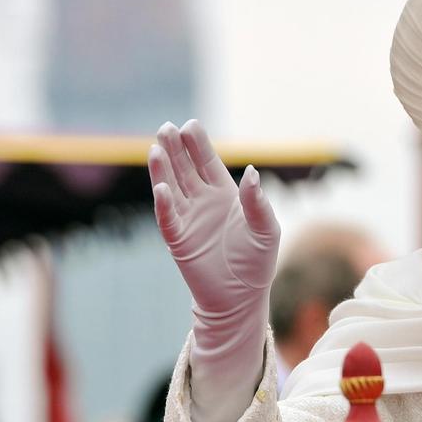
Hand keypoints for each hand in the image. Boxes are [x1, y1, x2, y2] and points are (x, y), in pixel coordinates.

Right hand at [148, 119, 279, 315]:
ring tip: (156, 148)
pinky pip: (168, 218)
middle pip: (185, 169)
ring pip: (171, 188)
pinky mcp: (178, 240)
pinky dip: (164, 204)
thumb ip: (258, 202)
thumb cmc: (257, 262)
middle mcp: (202, 202)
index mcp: (225, 194)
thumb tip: (251, 172)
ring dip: (163, 169)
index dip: (198, 144)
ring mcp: (188, 219)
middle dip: (176, 149)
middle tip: (166, 127)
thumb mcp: (266, 230)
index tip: (190, 125)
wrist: (241, 297)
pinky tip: (161, 188)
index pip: (208, 163)